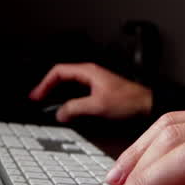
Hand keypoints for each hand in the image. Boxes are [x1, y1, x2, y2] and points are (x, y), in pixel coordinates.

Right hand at [28, 62, 152, 122]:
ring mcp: (95, 82)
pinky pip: (78, 93)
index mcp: (88, 72)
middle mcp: (90, 74)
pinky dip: (68, 100)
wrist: (147, 105)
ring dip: (58, 95)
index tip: (37, 95)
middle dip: (49, 88)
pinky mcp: (99, 92)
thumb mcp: (98, 105)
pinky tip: (67, 110)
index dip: (45, 83)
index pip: (58, 72)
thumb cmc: (129, 101)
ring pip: (70, 86)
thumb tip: (60, 113)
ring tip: (49, 105)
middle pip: (62, 77)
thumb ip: (76, 108)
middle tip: (38, 100)